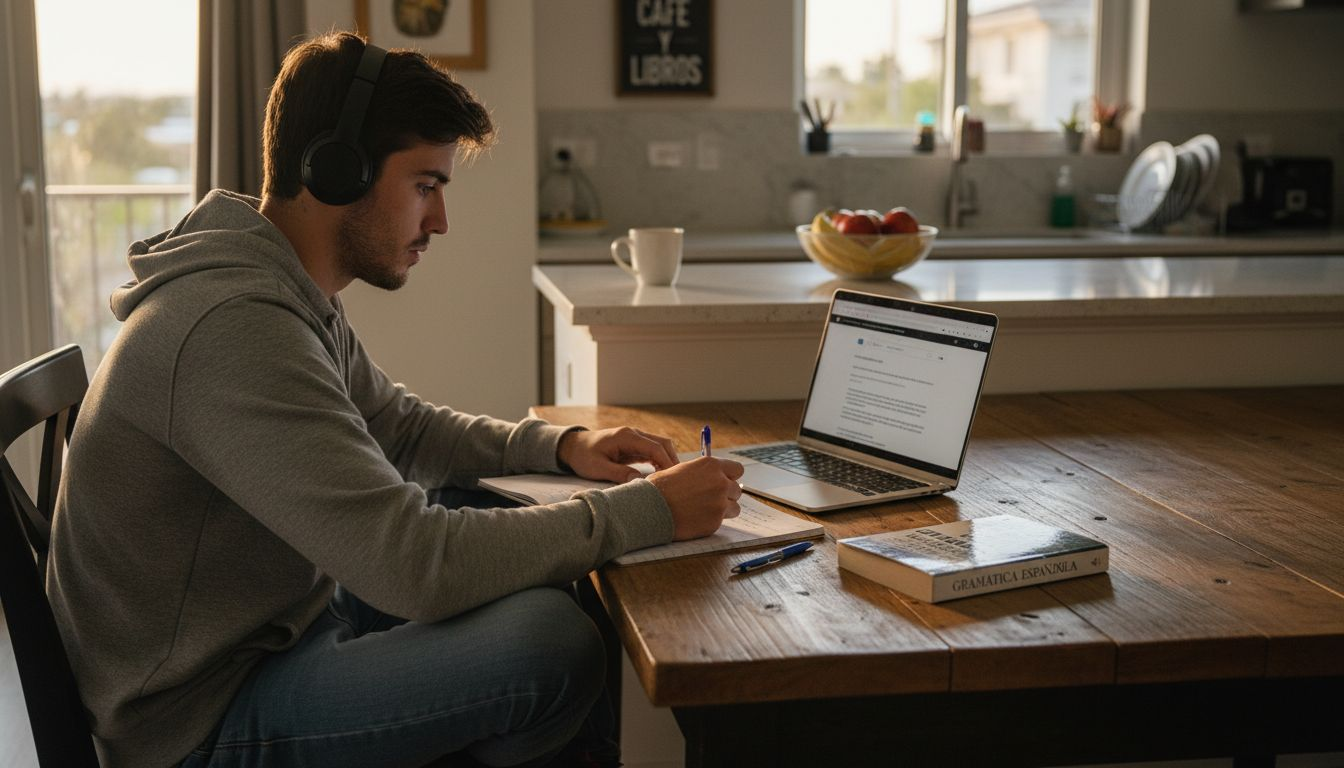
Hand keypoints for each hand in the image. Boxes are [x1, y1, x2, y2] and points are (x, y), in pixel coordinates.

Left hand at [557, 426, 678, 482]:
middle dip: (672, 460)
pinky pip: (652, 451)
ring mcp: (634, 439)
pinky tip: (660, 474)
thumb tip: (638, 480)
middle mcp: (633, 434)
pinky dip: (659, 461)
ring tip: (670, 479)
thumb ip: (618, 473)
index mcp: (626, 436)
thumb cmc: (583, 456)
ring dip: (667, 460)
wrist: (573, 447)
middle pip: (662, 443)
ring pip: (659, 446)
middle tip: (676, 480)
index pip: (655, 447)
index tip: (672, 477)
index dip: (666, 462)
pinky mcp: (633, 446)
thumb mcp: (597, 467)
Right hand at [647, 457, 744, 540]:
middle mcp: (719, 482)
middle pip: (737, 489)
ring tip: (705, 510)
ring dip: (724, 509)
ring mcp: (719, 503)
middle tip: (711, 499)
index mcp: (711, 466)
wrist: (650, 508)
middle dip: (727, 495)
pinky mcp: (715, 522)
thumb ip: (703, 472)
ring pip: (735, 508)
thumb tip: (714, 476)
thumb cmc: (661, 488)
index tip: (724, 481)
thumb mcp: (683, 470)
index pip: (737, 469)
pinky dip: (711, 521)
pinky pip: (721, 521)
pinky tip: (696, 519)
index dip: (730, 476)